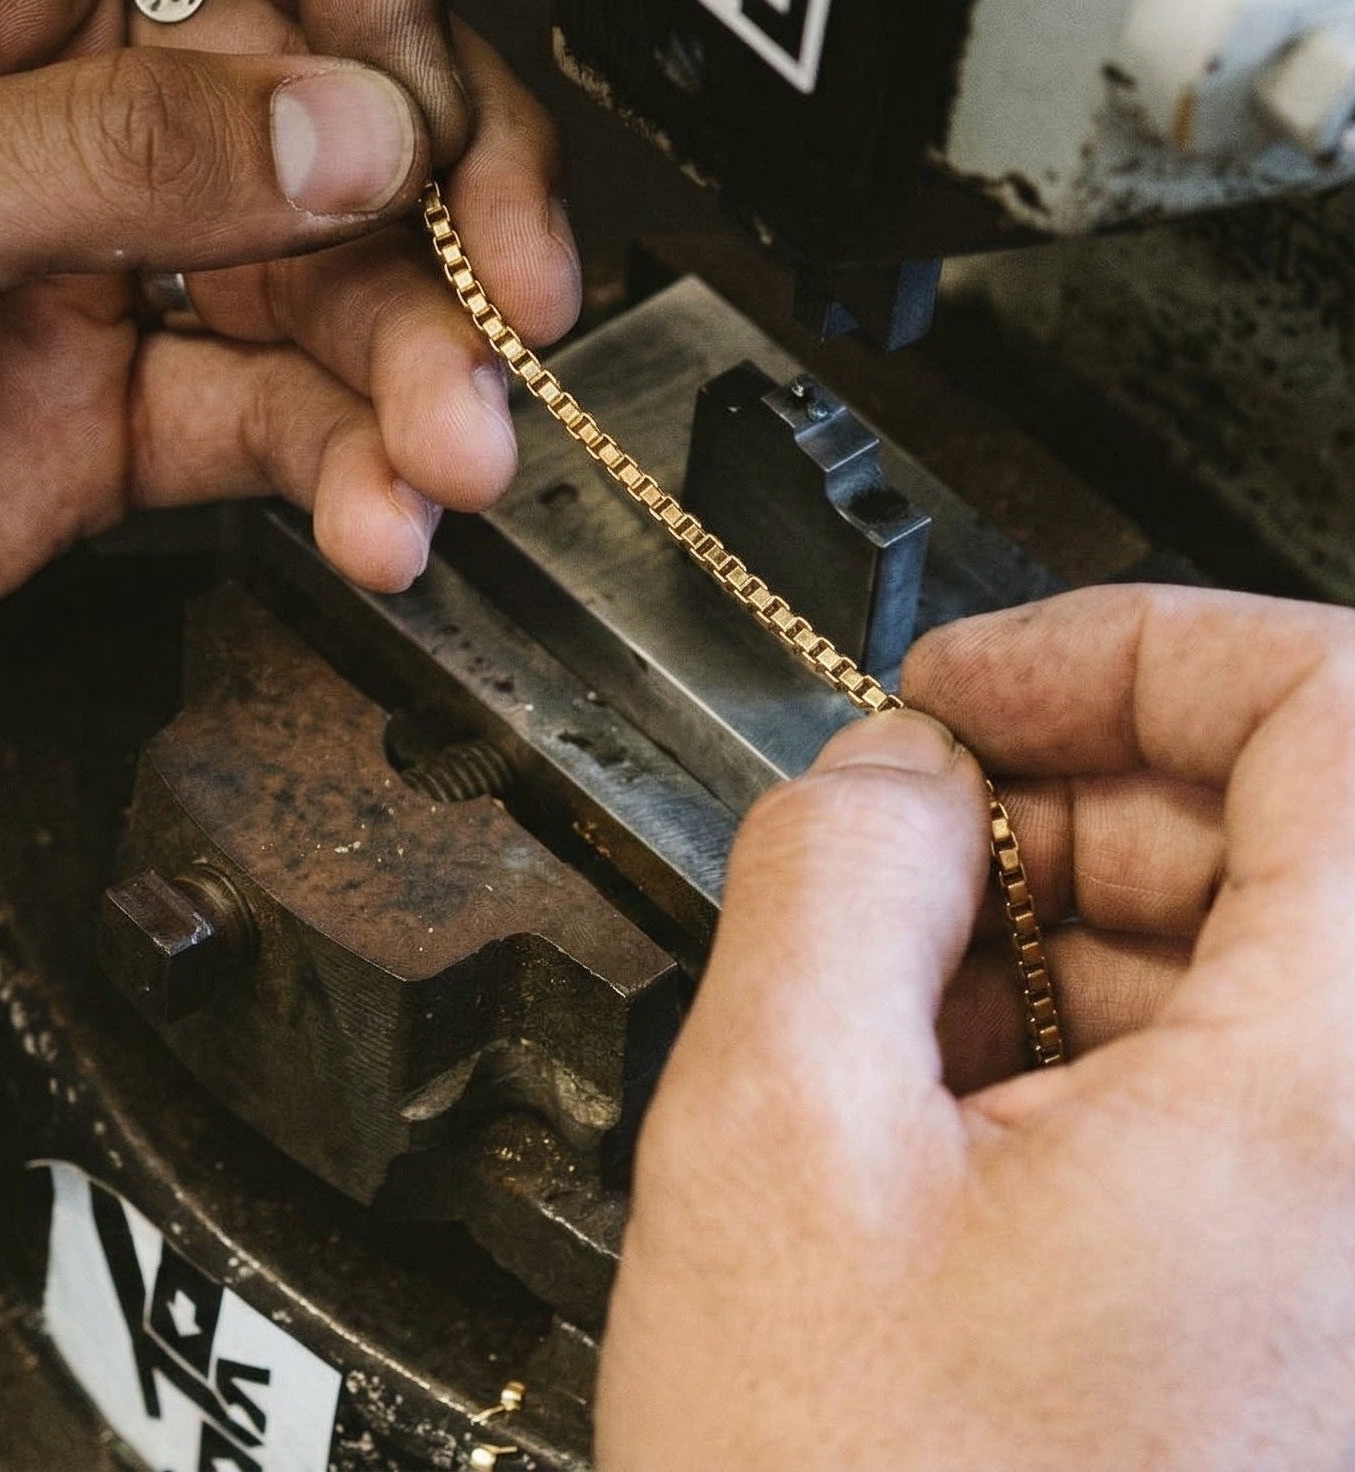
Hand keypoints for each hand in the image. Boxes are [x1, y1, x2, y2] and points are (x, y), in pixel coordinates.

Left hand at [0, 6, 577, 658]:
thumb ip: (114, 154)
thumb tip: (341, 134)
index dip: (389, 62)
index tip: (463, 177)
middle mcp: (60, 110)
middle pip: (324, 141)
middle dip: (435, 247)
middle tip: (514, 329)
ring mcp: (97, 269)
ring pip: (316, 303)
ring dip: (407, 393)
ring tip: (451, 467)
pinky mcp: (112, 414)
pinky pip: (264, 428)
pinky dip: (340, 482)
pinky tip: (380, 523)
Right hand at [598, 585, 1354, 1470]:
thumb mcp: (774, 1155)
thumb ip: (821, 882)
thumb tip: (882, 776)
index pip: (1335, 701)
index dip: (1130, 645)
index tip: (976, 688)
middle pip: (1296, 827)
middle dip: (1072, 802)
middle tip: (904, 847)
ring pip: (1270, 962)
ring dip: (1075, 938)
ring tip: (903, 1017)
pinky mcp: (1337, 1308)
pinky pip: (1262, 1094)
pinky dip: (1114, 1057)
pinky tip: (974, 1128)